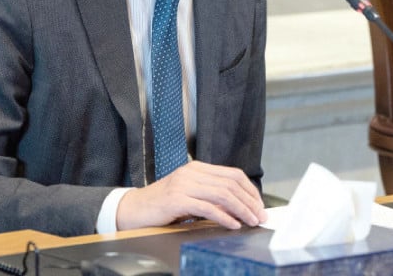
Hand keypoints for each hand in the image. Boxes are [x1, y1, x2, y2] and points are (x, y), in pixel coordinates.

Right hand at [115, 161, 267, 230]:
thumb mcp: (190, 194)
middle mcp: (192, 172)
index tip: (259, 204)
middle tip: (260, 216)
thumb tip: (239, 206)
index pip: (233, 174)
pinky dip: (223, 216)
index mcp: (198, 168)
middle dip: (249, 201)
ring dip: (241, 209)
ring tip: (250, 221)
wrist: (132, 209)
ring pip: (222, 194)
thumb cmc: (162, 205)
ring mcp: (184, 184)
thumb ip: (210, 195)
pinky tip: (232, 224)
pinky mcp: (177, 199)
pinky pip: (207, 207)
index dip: (249, 190)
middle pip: (231, 184)